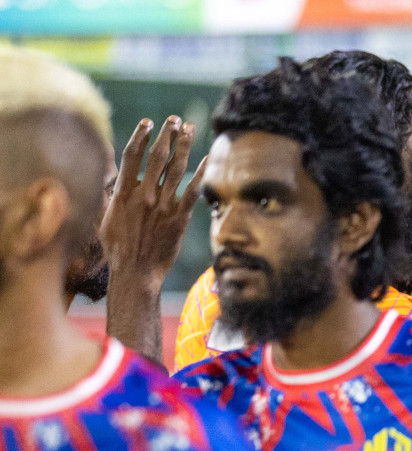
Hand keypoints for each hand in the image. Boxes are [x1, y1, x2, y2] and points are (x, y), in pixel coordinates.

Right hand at [100, 116, 204, 286]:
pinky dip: (201, 173)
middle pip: (157, 156)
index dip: (140, 136)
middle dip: (167, 134)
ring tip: (190, 128)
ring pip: (176, 168)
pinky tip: (208, 159)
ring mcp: (163, 206)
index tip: (148, 122)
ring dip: (184, 146)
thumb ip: (109, 196)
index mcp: (122, 192)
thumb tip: (110, 180)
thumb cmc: (117, 249)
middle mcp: (144, 195)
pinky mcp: (179, 218)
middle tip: (175, 119)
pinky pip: (193, 191)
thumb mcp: (105, 219)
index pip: (131, 156)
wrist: (135, 272)